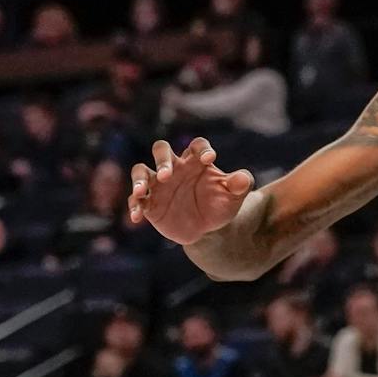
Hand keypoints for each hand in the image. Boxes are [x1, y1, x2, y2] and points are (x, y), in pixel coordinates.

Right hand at [128, 138, 255, 243]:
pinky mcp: (149, 203)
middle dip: (162, 160)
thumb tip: (242, 179)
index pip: (196, 146)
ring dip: (139, 180)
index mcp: (196, 161)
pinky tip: (137, 217)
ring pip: (141, 171)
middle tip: (167, 175)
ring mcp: (159, 185)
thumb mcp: (234, 198)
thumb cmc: (220, 206)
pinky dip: (134, 206)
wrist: (207, 230)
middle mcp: (175, 168)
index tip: (210, 159)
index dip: (202, 149)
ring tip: (142, 192)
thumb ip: (240, 185)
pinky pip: (136, 200)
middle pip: (161, 150)